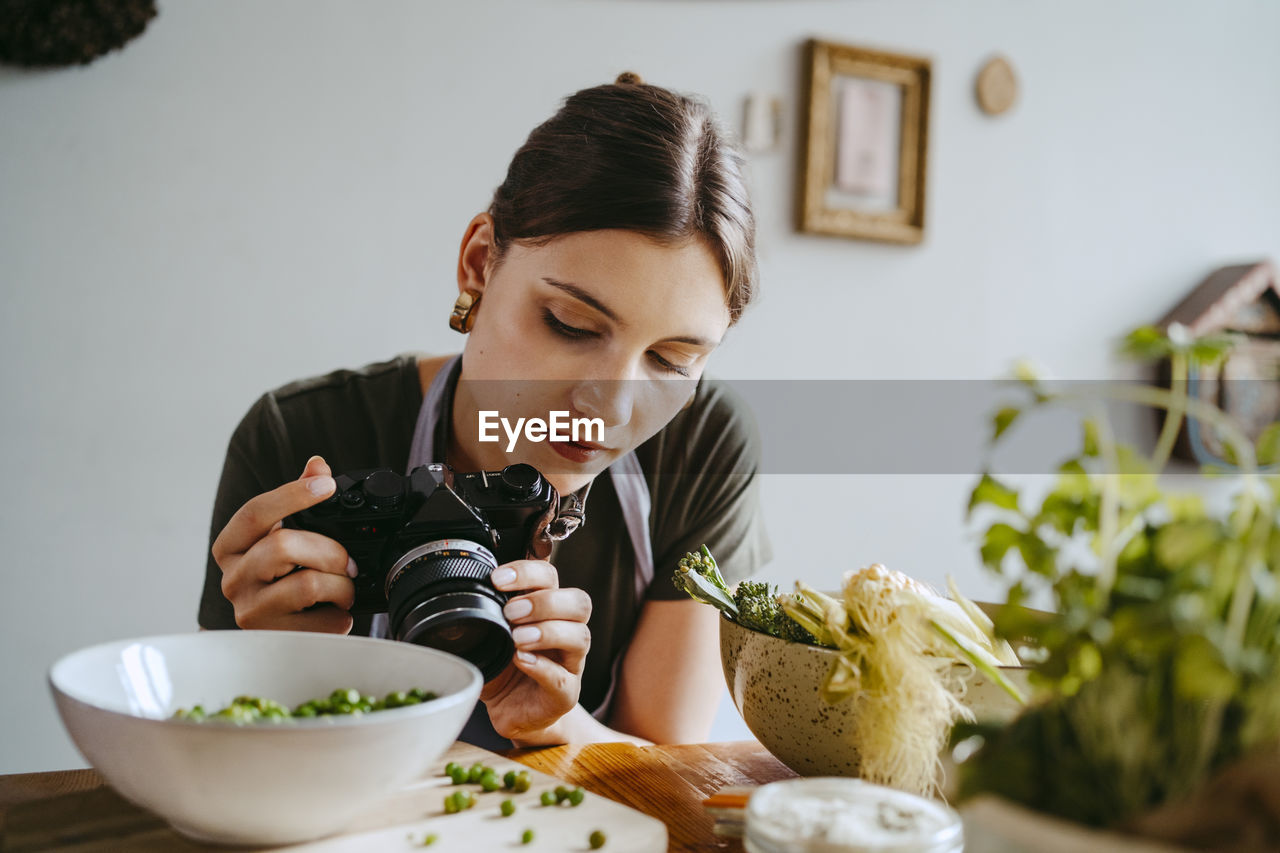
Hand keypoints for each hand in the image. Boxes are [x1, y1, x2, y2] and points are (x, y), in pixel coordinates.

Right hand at [211, 455, 355, 632]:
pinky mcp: (276, 639)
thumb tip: (317, 466)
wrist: (272, 632)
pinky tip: (336, 611)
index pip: (254, 513)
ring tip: (345, 588)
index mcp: (231, 547)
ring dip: (341, 584)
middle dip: (329, 550)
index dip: (292, 494)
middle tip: (349, 561)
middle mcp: (233, 580)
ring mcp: (251, 612)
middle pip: (282, 547)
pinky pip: (324, 620)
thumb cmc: (278, 577)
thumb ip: (297, 499)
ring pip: (307, 585)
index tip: (327, 484)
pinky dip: (343, 613)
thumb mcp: (281, 536)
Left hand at [481, 560, 591, 743]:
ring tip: (517, 638)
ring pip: (580, 636)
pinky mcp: (565, 693)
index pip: (551, 577)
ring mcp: (570, 663)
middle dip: (544, 601)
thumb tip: (451, 593)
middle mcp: (565, 631)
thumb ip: (482, 613)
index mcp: (547, 610)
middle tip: (511, 611)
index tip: (498, 579)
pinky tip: (522, 661)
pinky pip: (563, 678)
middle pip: (579, 602)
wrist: (512, 712)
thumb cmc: (504, 669)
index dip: (528, 571)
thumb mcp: (488, 635)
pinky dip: (542, 667)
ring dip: (547, 632)